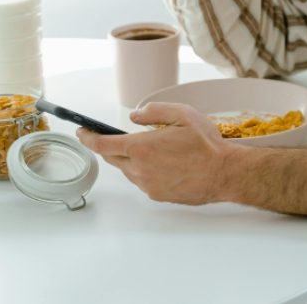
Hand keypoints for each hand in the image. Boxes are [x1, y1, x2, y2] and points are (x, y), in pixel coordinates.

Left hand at [78, 101, 306, 215]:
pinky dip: (144, 170)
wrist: (224, 173)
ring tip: (152, 148)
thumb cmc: (206, 143)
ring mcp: (148, 185)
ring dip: (130, 158)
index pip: (104, 145)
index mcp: (143, 147)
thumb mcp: (182, 114)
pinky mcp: (157, 195)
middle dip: (110, 147)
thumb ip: (154, 111)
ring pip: (128, 170)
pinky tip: (163, 162)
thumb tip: (134, 116)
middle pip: (113, 158)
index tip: (82, 132)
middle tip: (118, 136)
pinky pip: (142, 180)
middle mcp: (140, 169)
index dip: (89, 138)